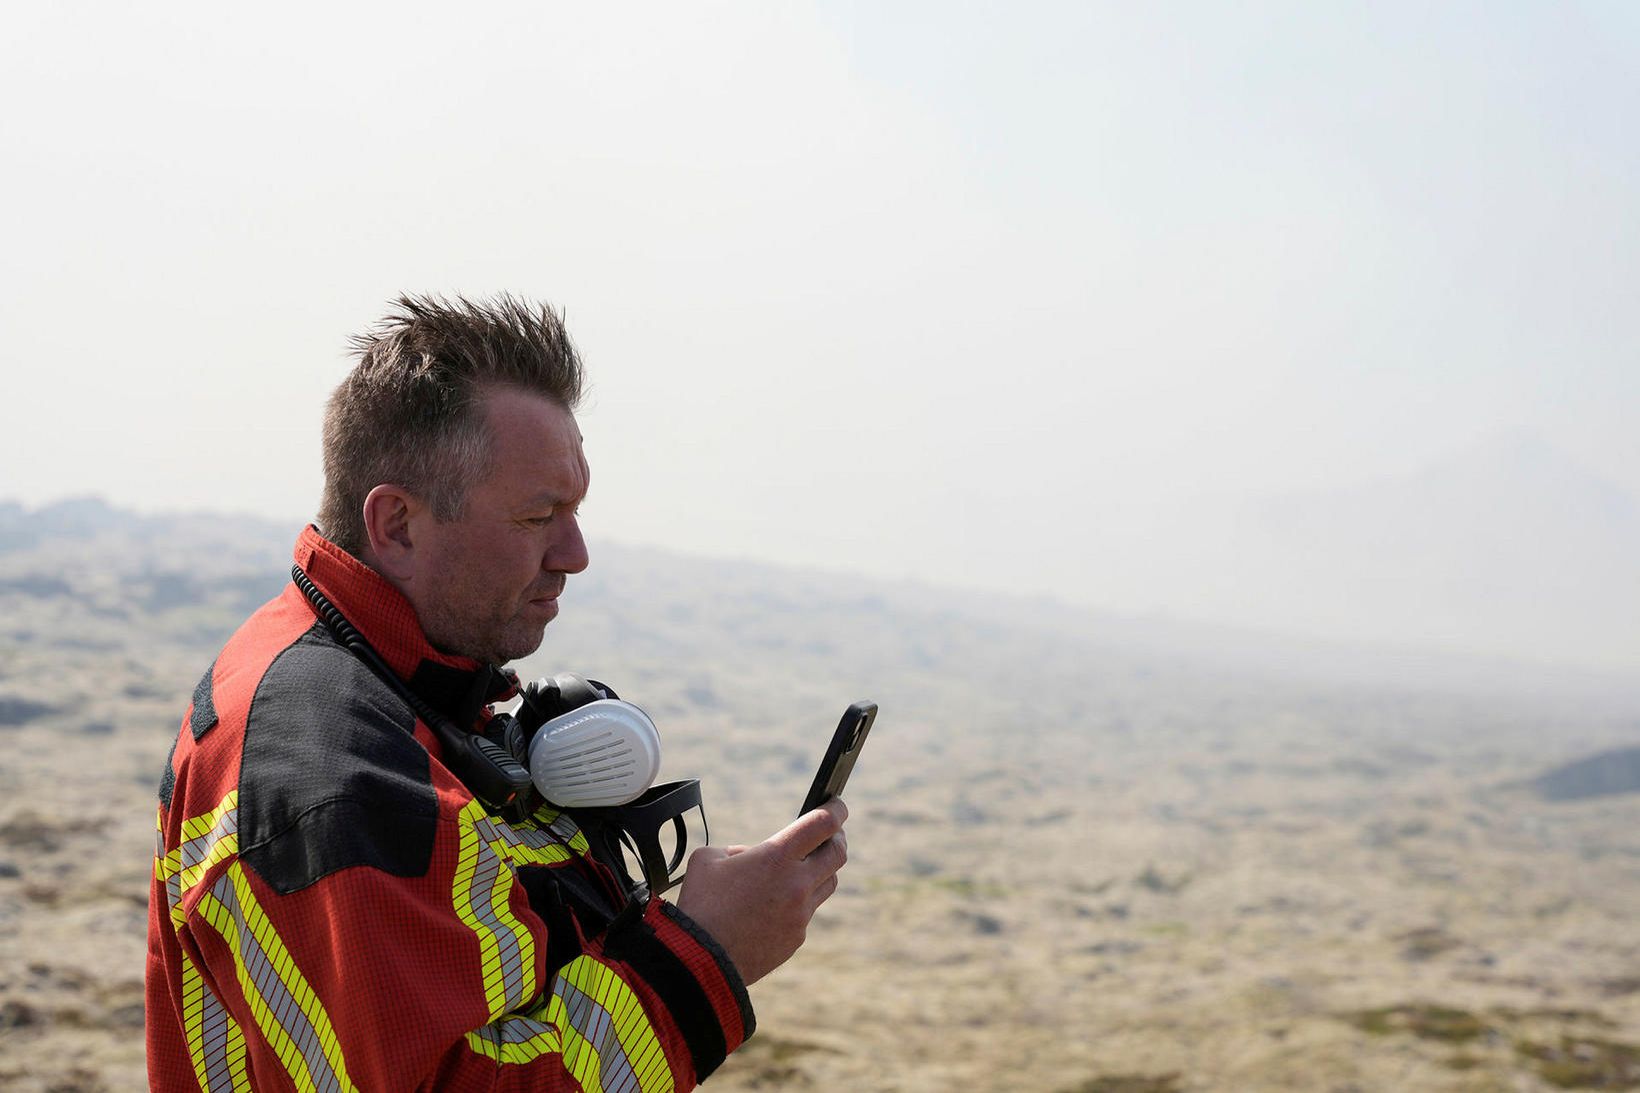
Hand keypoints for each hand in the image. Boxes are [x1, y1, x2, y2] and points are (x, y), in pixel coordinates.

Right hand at [673, 798, 847, 984]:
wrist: (701, 960)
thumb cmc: (701, 906)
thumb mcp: (708, 859)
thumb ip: (737, 850)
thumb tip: (753, 857)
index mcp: (777, 856)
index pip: (823, 824)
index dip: (836, 810)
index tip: (837, 804)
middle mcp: (797, 884)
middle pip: (838, 854)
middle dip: (837, 839)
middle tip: (830, 834)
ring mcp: (800, 914)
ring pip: (827, 884)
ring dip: (820, 870)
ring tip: (803, 867)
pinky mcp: (796, 938)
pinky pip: (806, 913)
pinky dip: (798, 903)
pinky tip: (775, 905)